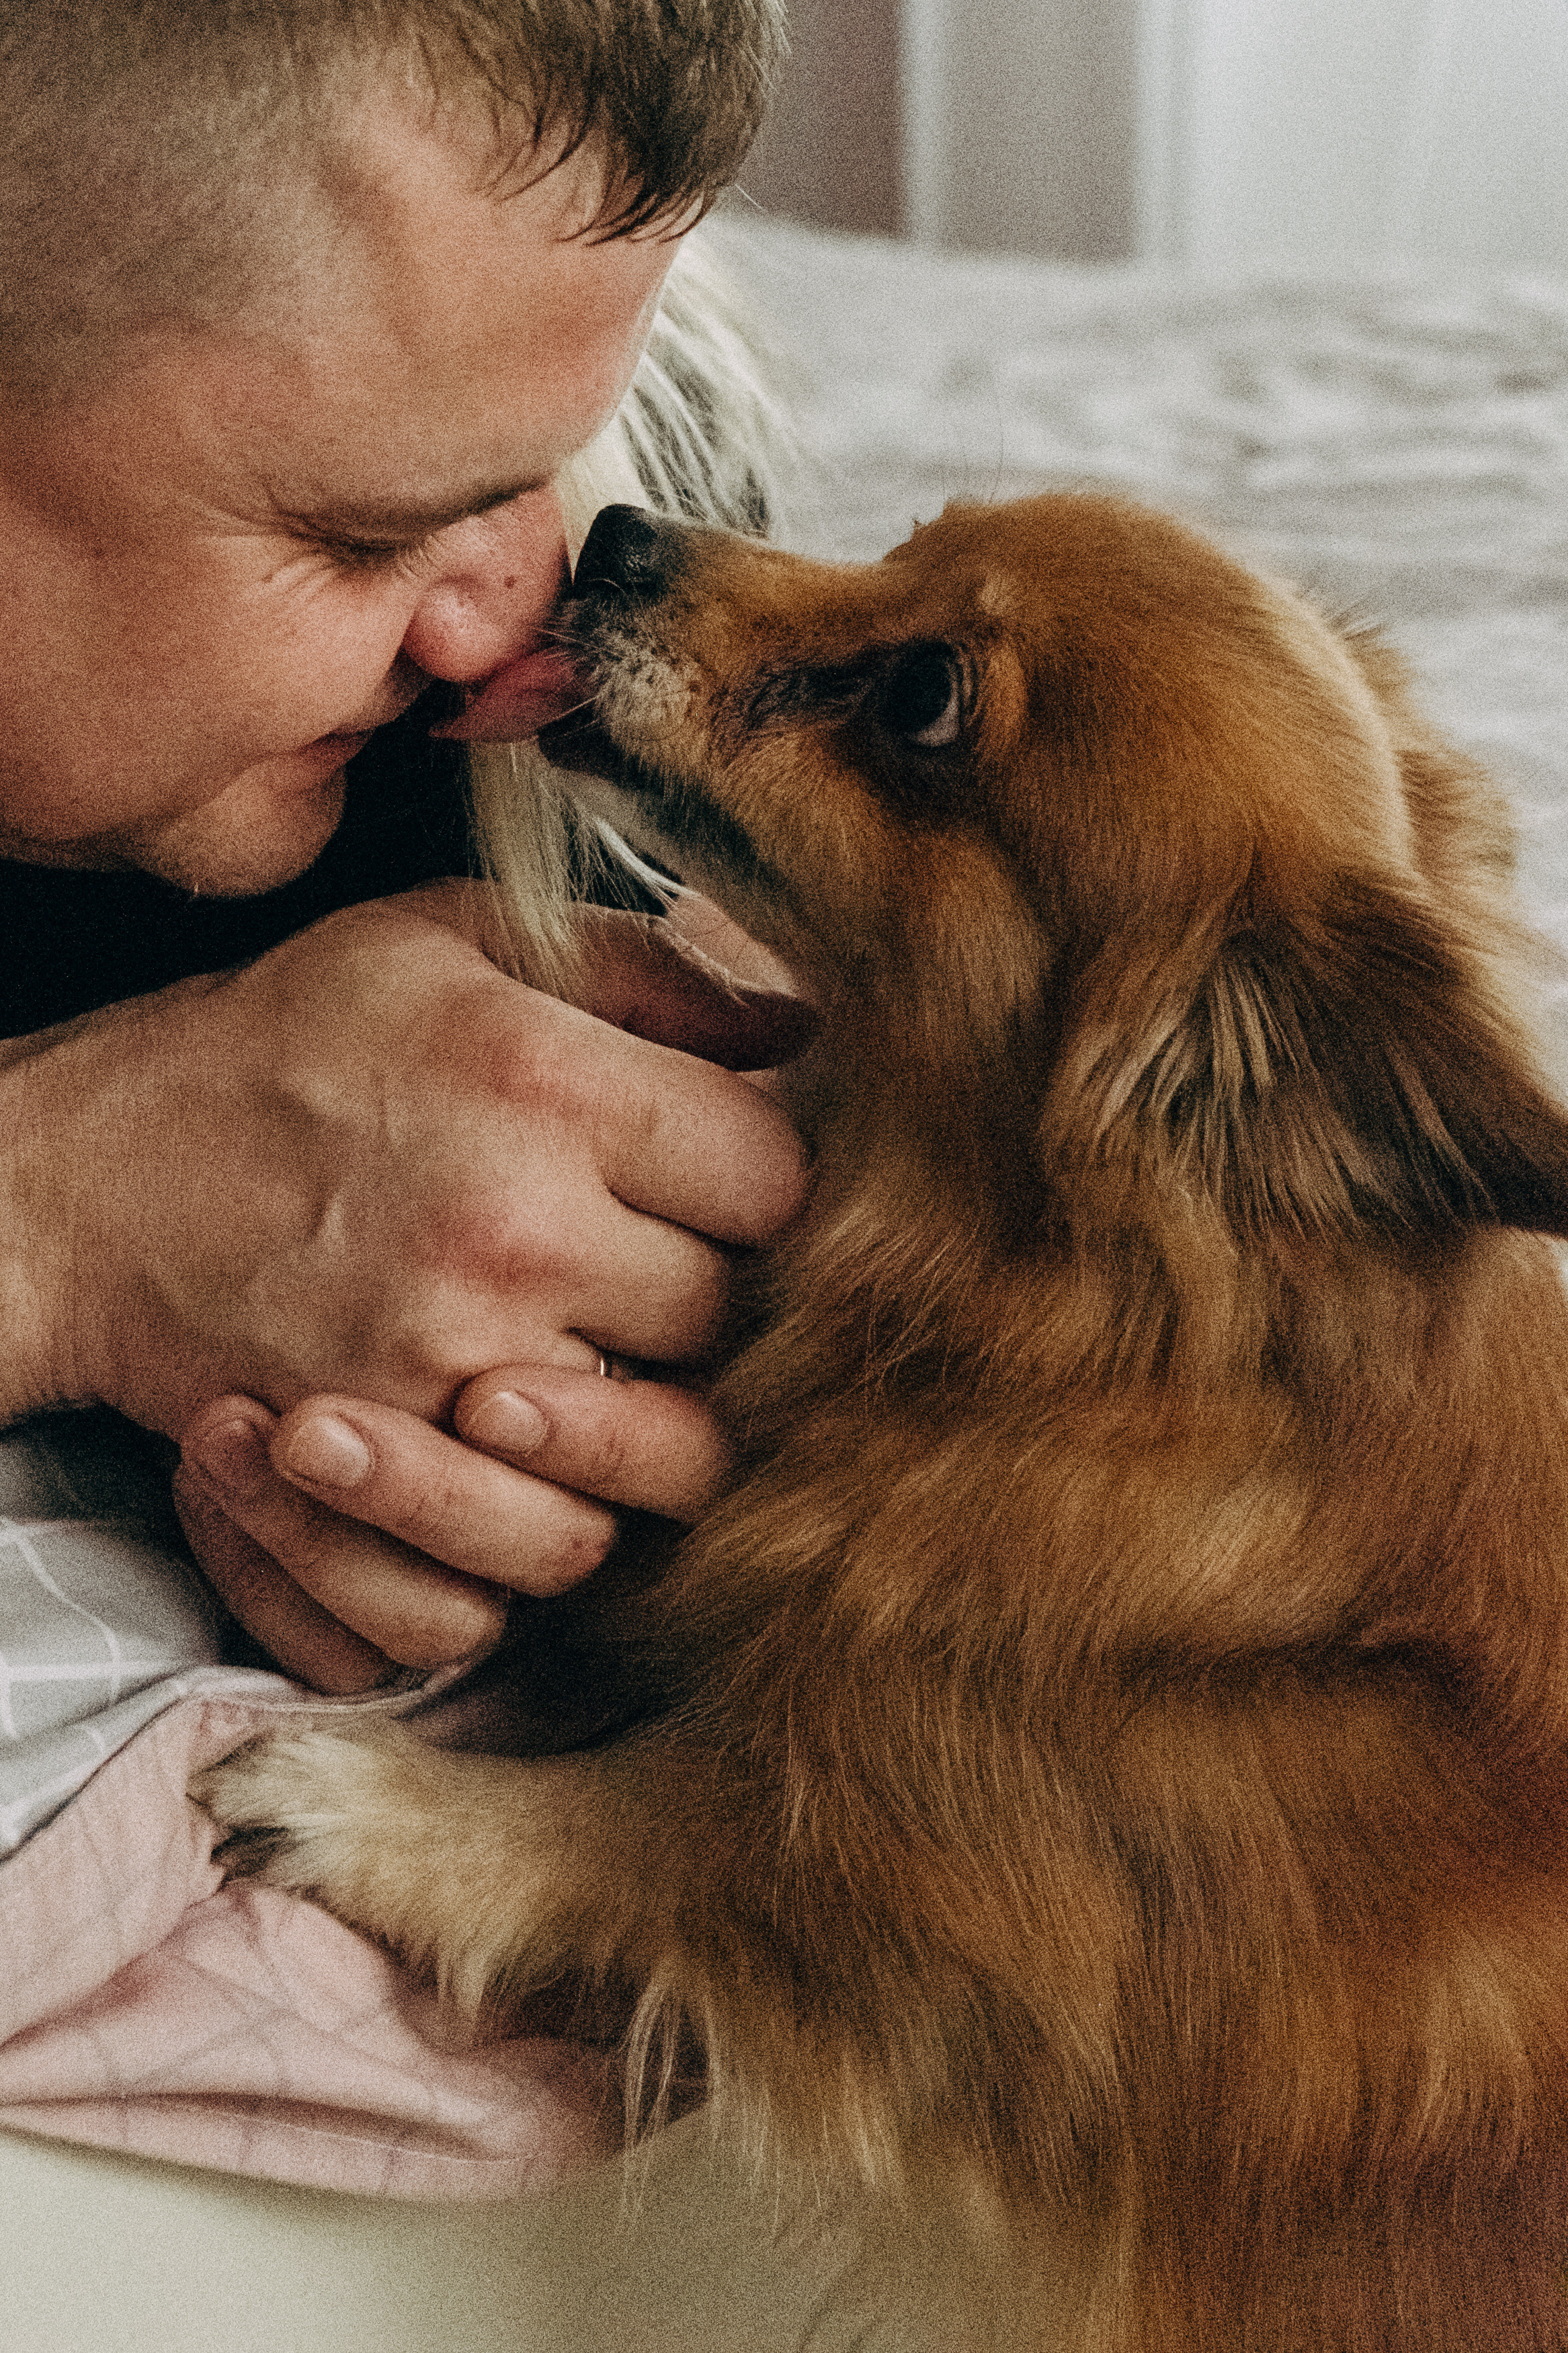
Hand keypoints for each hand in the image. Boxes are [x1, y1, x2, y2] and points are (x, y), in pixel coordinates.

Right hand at [0, 883, 808, 1687]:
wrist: (87, 1177)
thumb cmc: (282, 1043)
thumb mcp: (449, 939)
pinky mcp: (378, 1470)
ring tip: (608, 1373)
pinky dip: (542, 1536)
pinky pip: (531, 1565)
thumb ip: (640, 970)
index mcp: (549, 1084)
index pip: (778, 1182)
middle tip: (670, 1278)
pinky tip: (529, 1466)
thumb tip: (798, 1027)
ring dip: (652, 1434)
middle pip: (733, 1326)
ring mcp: (442, 1367)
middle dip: (721, 1305)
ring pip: (659, 1470)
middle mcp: (511, 1232)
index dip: (772, 1191)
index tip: (726, 1188)